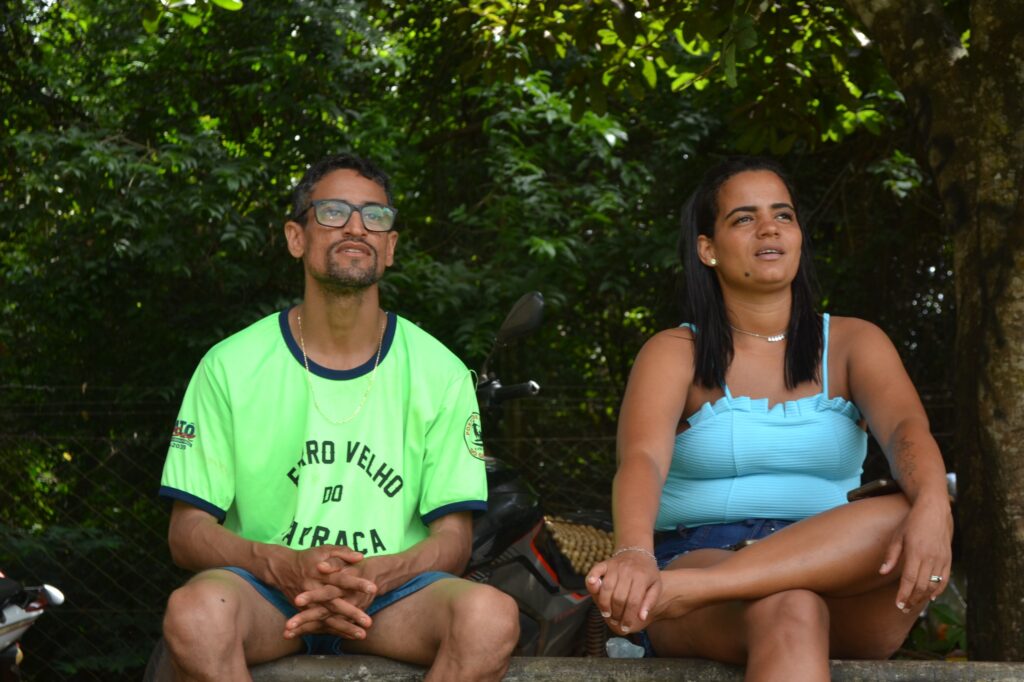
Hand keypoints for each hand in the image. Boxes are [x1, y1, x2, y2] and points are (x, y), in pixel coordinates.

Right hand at [274, 545, 375, 639]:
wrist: (283, 569)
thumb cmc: (308, 558)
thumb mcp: (324, 550)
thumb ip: (343, 553)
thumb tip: (361, 557)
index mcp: (321, 573)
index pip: (341, 579)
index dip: (356, 583)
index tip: (373, 588)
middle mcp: (315, 590)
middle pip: (335, 603)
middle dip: (352, 613)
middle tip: (368, 621)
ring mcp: (309, 604)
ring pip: (328, 618)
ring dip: (345, 627)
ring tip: (362, 635)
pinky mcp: (306, 612)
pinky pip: (321, 624)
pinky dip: (335, 631)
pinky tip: (350, 636)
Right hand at [586, 548, 660, 634]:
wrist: (638, 552)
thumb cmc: (647, 573)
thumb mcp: (655, 586)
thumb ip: (649, 602)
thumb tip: (641, 617)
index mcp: (642, 577)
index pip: (633, 601)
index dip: (629, 617)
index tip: (626, 627)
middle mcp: (627, 571)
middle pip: (618, 597)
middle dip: (616, 613)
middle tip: (616, 621)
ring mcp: (615, 566)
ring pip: (606, 588)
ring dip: (604, 604)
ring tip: (606, 614)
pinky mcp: (605, 563)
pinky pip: (595, 571)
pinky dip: (591, 579)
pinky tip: (593, 589)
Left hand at [879, 494, 953, 611]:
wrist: (935, 510)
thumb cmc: (912, 522)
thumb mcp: (898, 536)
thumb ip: (891, 555)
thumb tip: (882, 572)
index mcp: (916, 552)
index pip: (910, 580)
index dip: (904, 594)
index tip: (898, 604)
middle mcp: (931, 558)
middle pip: (922, 586)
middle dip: (912, 600)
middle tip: (903, 608)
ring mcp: (942, 559)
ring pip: (934, 585)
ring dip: (923, 597)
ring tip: (913, 604)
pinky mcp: (948, 559)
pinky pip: (945, 579)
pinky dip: (938, 590)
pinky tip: (930, 597)